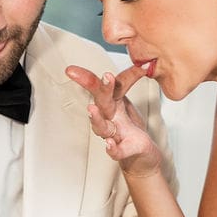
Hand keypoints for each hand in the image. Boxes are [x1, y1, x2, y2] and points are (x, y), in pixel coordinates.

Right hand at [65, 64, 162, 178]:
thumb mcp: (127, 99)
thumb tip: (144, 63)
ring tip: (92, 109)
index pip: (103, 85)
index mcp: (110, 102)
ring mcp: (115, 133)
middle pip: (100, 100)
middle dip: (93, 87)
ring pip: (102, 126)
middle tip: (89, 75)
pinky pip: (116, 151)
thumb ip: (130, 80)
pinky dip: (113, 148)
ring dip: (96, 118)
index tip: (72, 69)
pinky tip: (109, 144)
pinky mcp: (125, 149)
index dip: (91, 76)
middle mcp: (109, 117)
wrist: (139, 154)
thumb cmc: (128, 126)